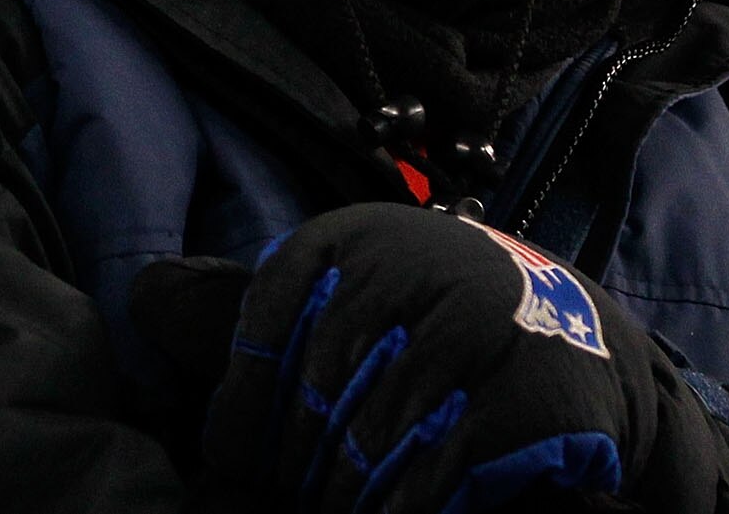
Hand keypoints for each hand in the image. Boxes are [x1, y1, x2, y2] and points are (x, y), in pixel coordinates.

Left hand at [132, 205, 727, 513]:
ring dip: (349, 499)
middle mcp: (400, 270)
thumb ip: (249, 310)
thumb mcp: (343, 294)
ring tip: (347, 500)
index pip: (253, 343)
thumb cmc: (432, 327)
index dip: (242, 424)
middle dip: (297, 477)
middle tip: (303, 498)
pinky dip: (408, 509)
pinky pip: (430, 485)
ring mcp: (466, 333)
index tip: (240, 471)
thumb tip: (144, 299)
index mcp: (341, 242)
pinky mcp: (522, 400)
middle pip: (306, 414)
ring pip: (361, 457)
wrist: (584, 344)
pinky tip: (404, 506)